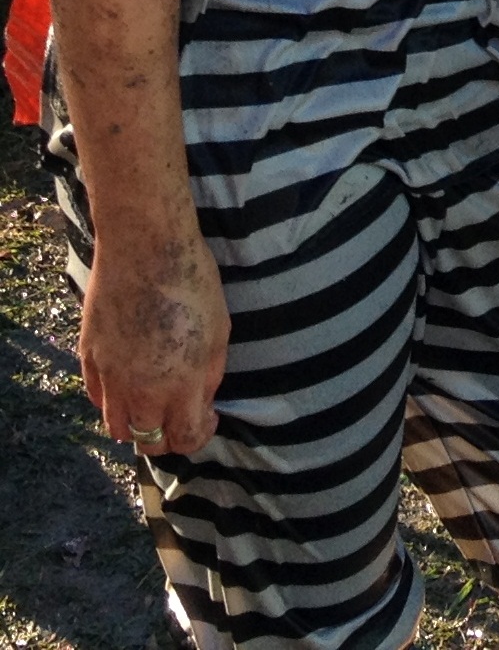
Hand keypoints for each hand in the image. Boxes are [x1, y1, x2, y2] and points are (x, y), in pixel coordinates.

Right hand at [79, 230, 228, 457]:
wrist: (145, 246)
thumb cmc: (193, 281)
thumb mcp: (220, 329)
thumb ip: (210, 374)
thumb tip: (201, 401)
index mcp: (180, 384)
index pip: (185, 438)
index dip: (200, 434)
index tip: (208, 417)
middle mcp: (141, 390)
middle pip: (148, 441)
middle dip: (168, 435)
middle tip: (180, 413)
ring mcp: (110, 376)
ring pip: (118, 427)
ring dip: (137, 423)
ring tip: (153, 401)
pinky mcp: (89, 357)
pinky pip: (97, 398)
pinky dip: (113, 400)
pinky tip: (129, 380)